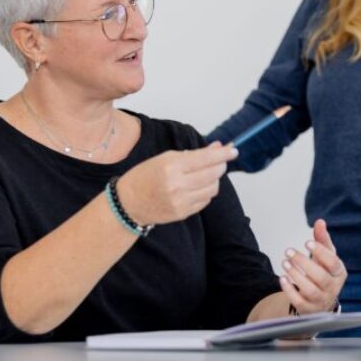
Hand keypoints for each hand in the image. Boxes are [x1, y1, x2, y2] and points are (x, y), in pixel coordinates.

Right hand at [118, 142, 237, 225]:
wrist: (128, 204)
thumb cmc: (145, 176)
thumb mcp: (165, 158)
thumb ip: (193, 153)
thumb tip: (218, 147)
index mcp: (171, 166)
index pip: (205, 158)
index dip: (222, 154)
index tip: (233, 150)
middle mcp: (177, 185)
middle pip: (213, 173)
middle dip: (220, 165)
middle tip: (220, 160)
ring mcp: (180, 201)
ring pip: (212, 188)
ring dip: (214, 179)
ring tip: (206, 174)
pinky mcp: (183, 213)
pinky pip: (205, 201)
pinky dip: (206, 192)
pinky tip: (197, 187)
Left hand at [278, 219, 346, 314]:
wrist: (320, 300)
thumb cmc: (324, 273)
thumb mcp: (325, 256)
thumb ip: (322, 240)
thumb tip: (320, 222)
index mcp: (339, 273)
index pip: (333, 263)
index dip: (321, 253)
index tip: (306, 242)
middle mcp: (333, 288)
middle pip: (320, 277)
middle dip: (303, 263)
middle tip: (289, 251)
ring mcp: (321, 300)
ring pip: (310, 290)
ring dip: (295, 275)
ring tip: (284, 262)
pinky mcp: (308, 309)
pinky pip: (299, 302)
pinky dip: (289, 290)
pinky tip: (282, 278)